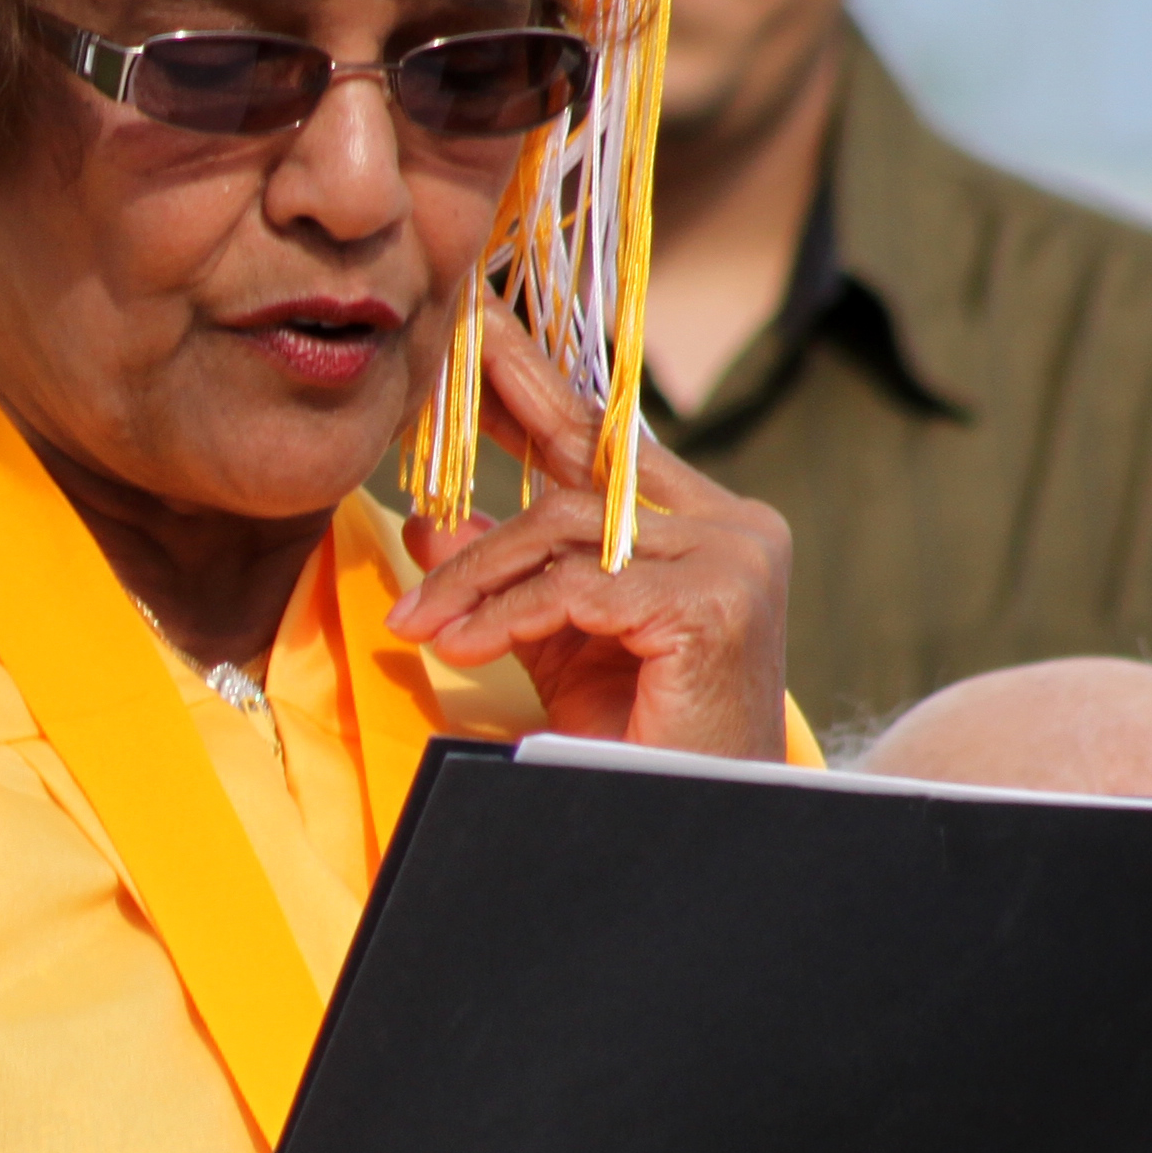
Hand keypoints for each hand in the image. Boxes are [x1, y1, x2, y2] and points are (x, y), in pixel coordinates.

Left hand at [390, 316, 791, 756]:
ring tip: (418, 624)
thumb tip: (428, 519)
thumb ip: (507, 574)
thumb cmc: (636, 741)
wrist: (692, 824)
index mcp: (702, 525)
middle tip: (422, 382)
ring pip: (563, 531)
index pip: (605, 438)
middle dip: (492, 428)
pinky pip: (575, 589)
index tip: (475, 328)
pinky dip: (505, 616)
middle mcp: (732, 526)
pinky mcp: (714, 604)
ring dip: (474, 578)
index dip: (534, 383)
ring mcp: (733, 559)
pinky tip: (456, 645)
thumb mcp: (553, 641)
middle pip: (578, 469)